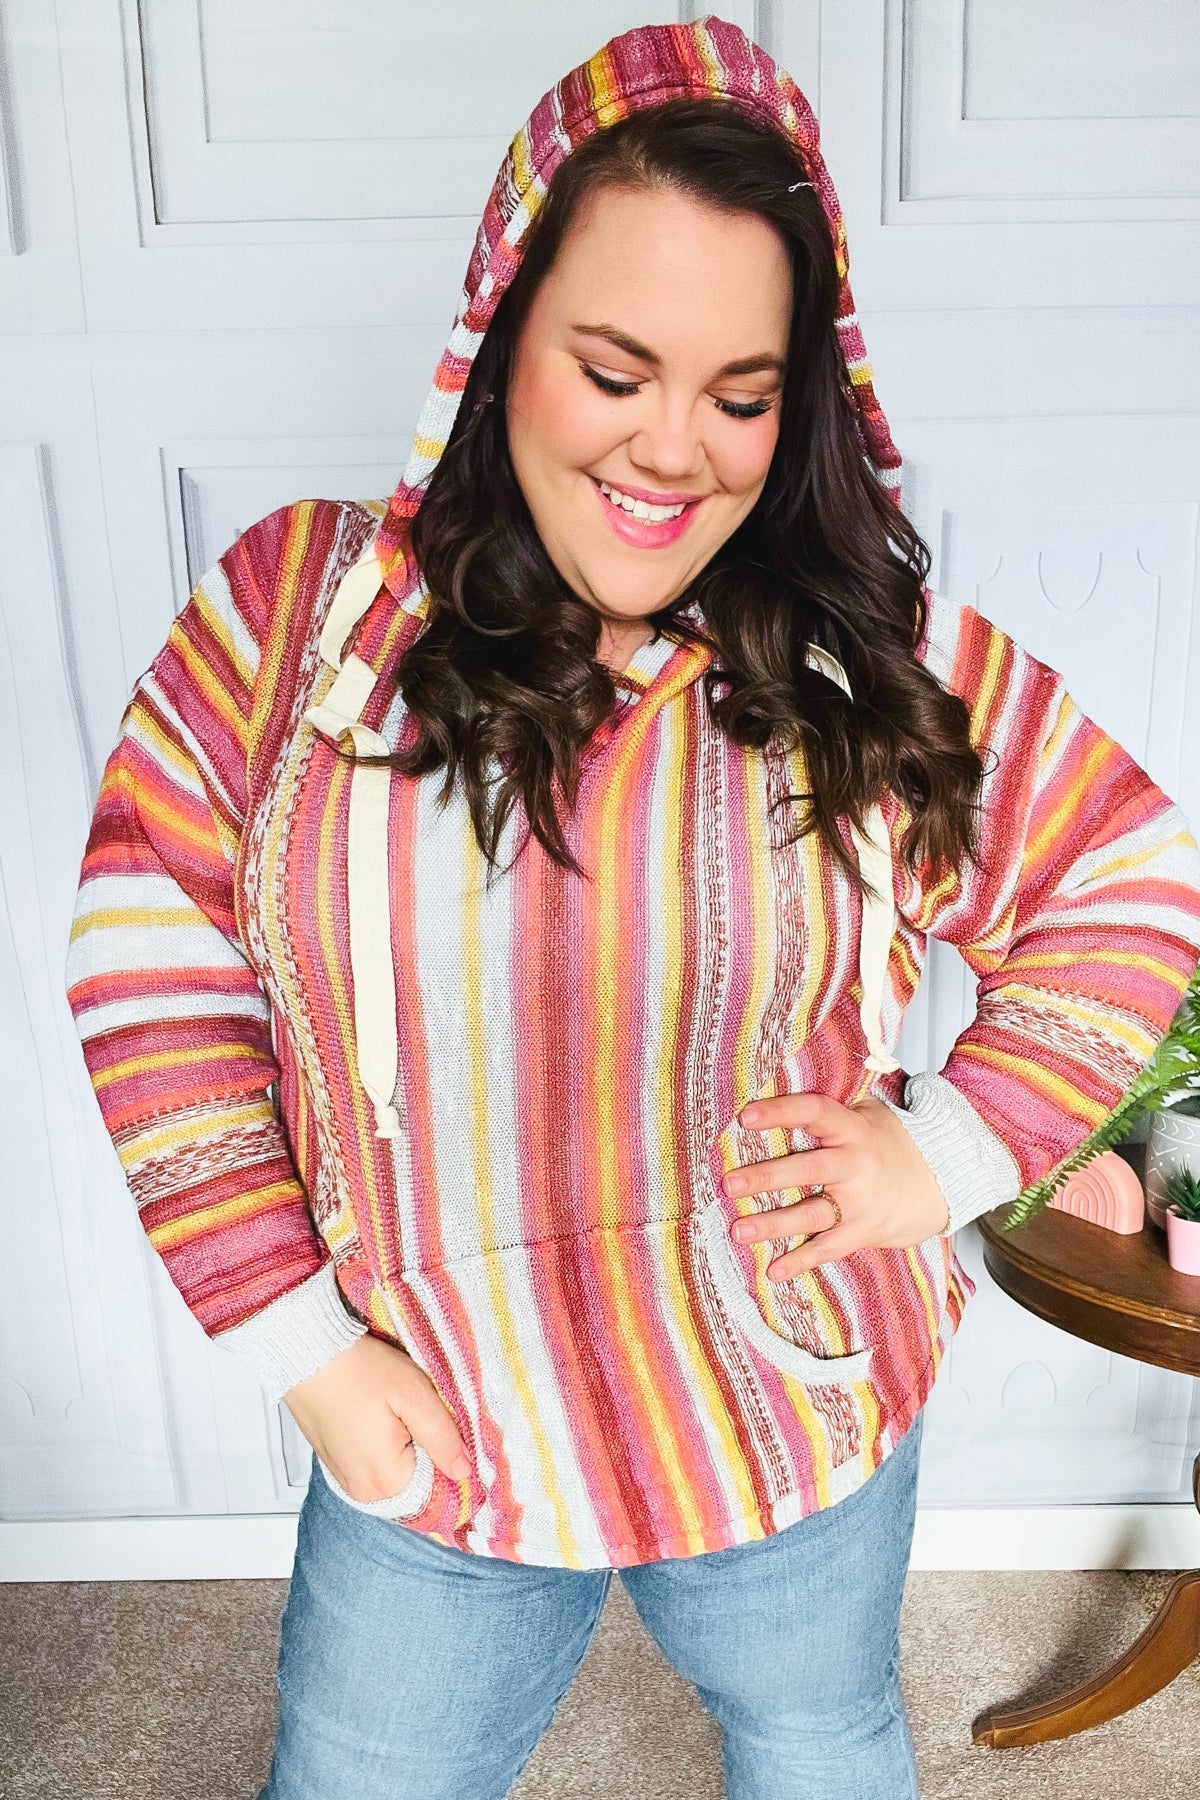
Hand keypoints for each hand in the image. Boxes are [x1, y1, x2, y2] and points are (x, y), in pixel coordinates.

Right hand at [283, 1334, 472, 1500]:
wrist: (309, 1355)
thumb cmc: (360, 1370)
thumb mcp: (414, 1395)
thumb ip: (444, 1437)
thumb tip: (465, 1471)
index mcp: (386, 1481)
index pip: (440, 1487)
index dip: (449, 1456)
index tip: (443, 1424)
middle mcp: (364, 1492)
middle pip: (418, 1481)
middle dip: (426, 1449)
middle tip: (416, 1410)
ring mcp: (348, 1481)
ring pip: (398, 1472)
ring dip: (406, 1446)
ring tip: (396, 1410)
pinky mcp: (339, 1465)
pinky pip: (376, 1465)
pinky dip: (386, 1444)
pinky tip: (380, 1416)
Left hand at [722, 1090, 950, 1276]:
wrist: (940, 1182)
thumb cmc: (889, 1142)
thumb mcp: (868, 1112)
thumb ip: (833, 1102)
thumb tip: (785, 1074)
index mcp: (854, 1128)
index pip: (815, 1112)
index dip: (781, 1112)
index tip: (746, 1116)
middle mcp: (857, 1165)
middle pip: (808, 1169)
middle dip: (767, 1177)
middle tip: (729, 1184)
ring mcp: (861, 1202)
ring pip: (813, 1214)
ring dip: (774, 1224)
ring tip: (738, 1231)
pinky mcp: (864, 1232)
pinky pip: (829, 1248)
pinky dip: (802, 1261)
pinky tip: (774, 1271)